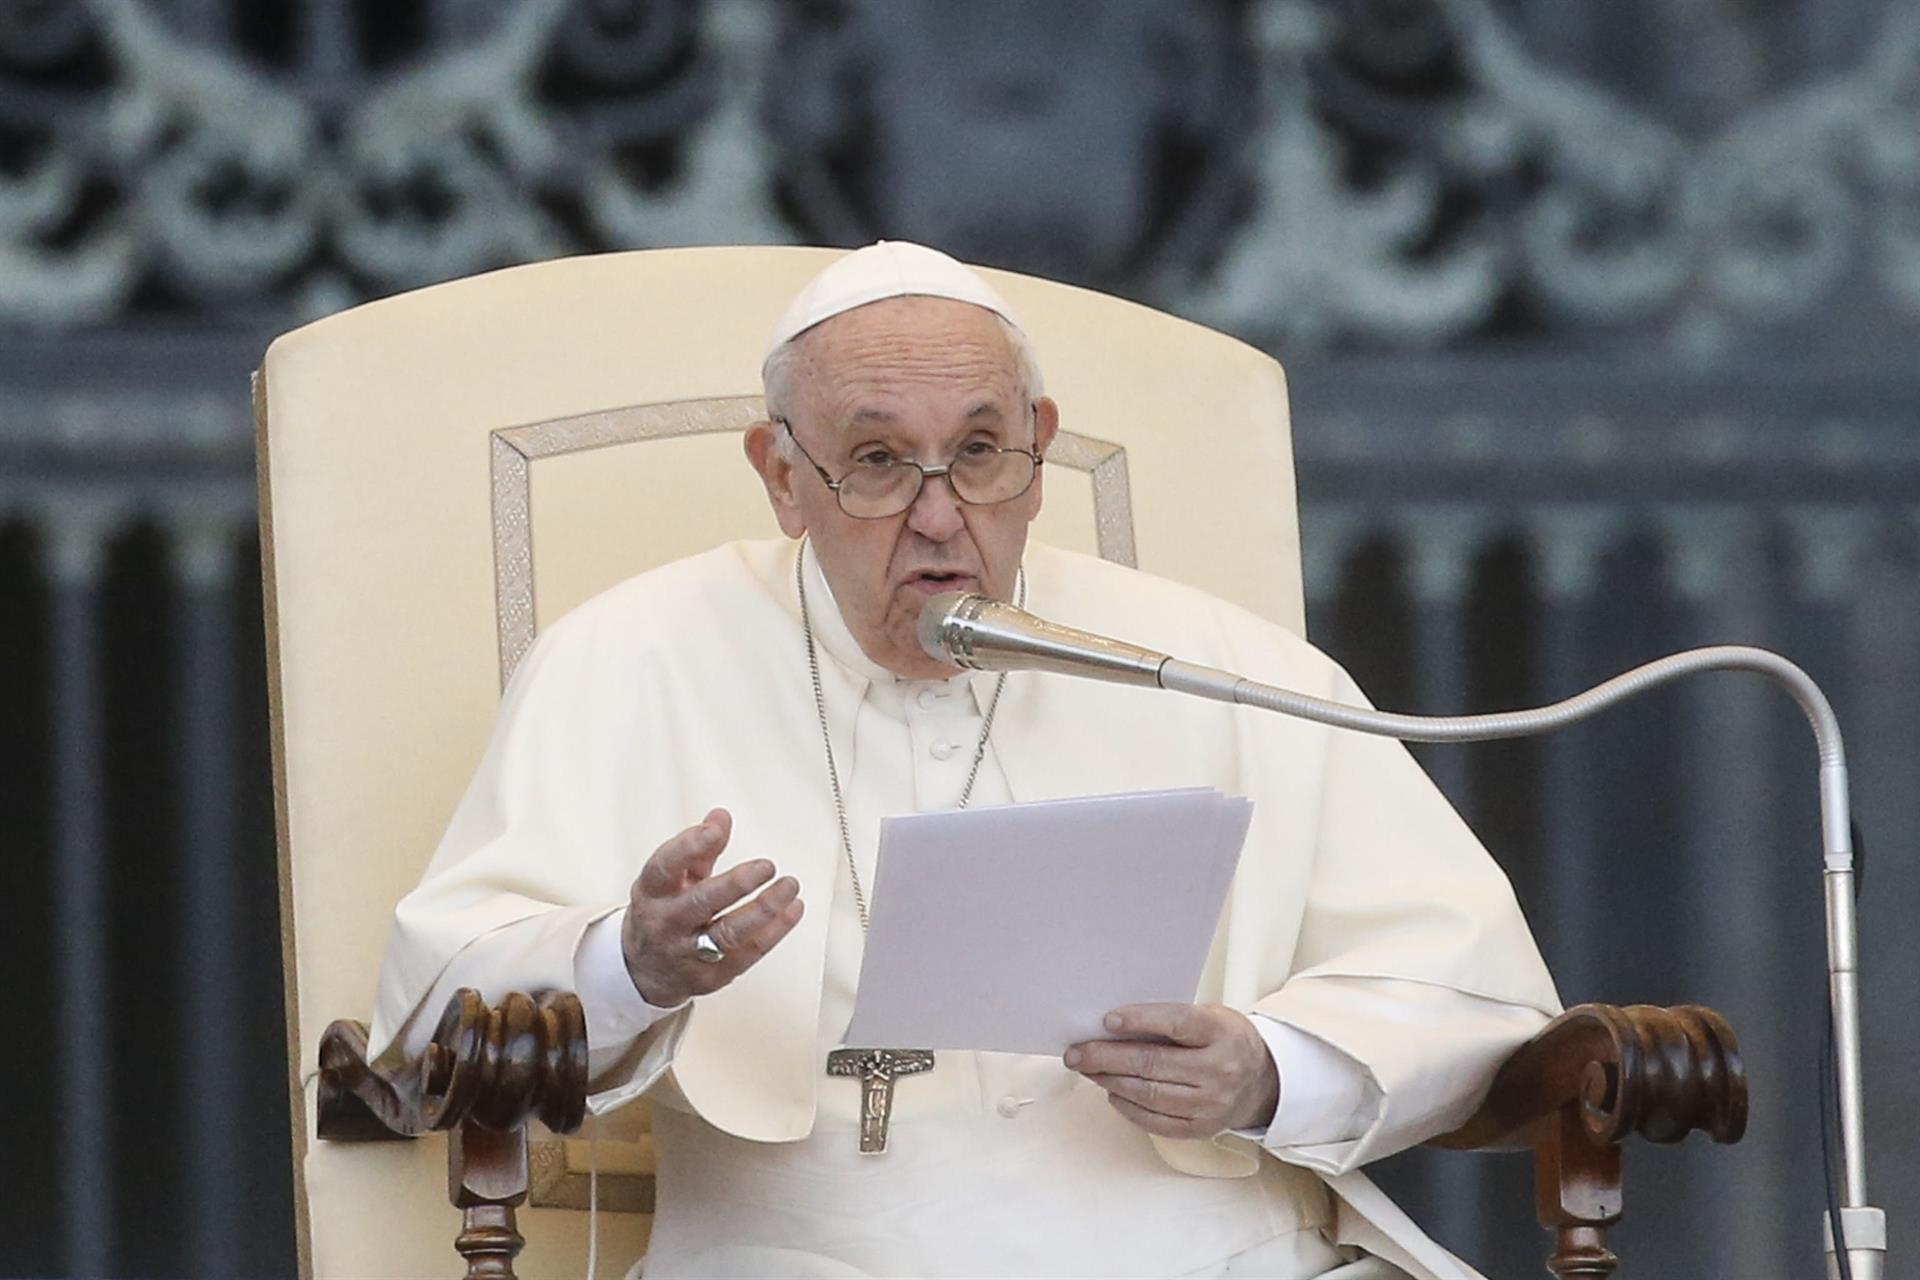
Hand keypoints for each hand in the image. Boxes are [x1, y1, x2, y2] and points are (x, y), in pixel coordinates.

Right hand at [621, 808, 804, 1007]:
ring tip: (789, 886)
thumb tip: (720, 817)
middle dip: (736, 883)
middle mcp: (666, 924)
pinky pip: (748, 954)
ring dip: (764, 909)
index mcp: (652, 892)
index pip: (665, 867)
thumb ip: (697, 849)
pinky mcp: (711, 977)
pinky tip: (792, 910)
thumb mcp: (669, 879)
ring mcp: (687, 953)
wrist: (643, 971)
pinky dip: (775, 931)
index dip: (689, 846)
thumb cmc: (662, 913)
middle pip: (701, 903)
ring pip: (728, 934)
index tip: (716, 830)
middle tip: (767, 866)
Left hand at [1064, 1003, 1279, 1139]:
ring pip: (1149, 1094)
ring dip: (1110, 1081)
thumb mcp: (1211, 1017)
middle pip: (1154, 1064)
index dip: (1140, 1020)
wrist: (1263, 1082)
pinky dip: (1128, 1106)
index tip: (1106, 1021)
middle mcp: (1219, 1070)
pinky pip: (1156, 1120)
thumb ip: (1171, 1019)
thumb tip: (1114, 1026)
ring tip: (1087, 1070)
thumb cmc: (1225, 1041)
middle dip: (1107, 1058)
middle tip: (1076, 1052)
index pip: (1177, 1023)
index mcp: (1222, 1033)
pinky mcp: (1201, 1129)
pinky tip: (1112, 1091)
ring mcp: (1211, 1104)